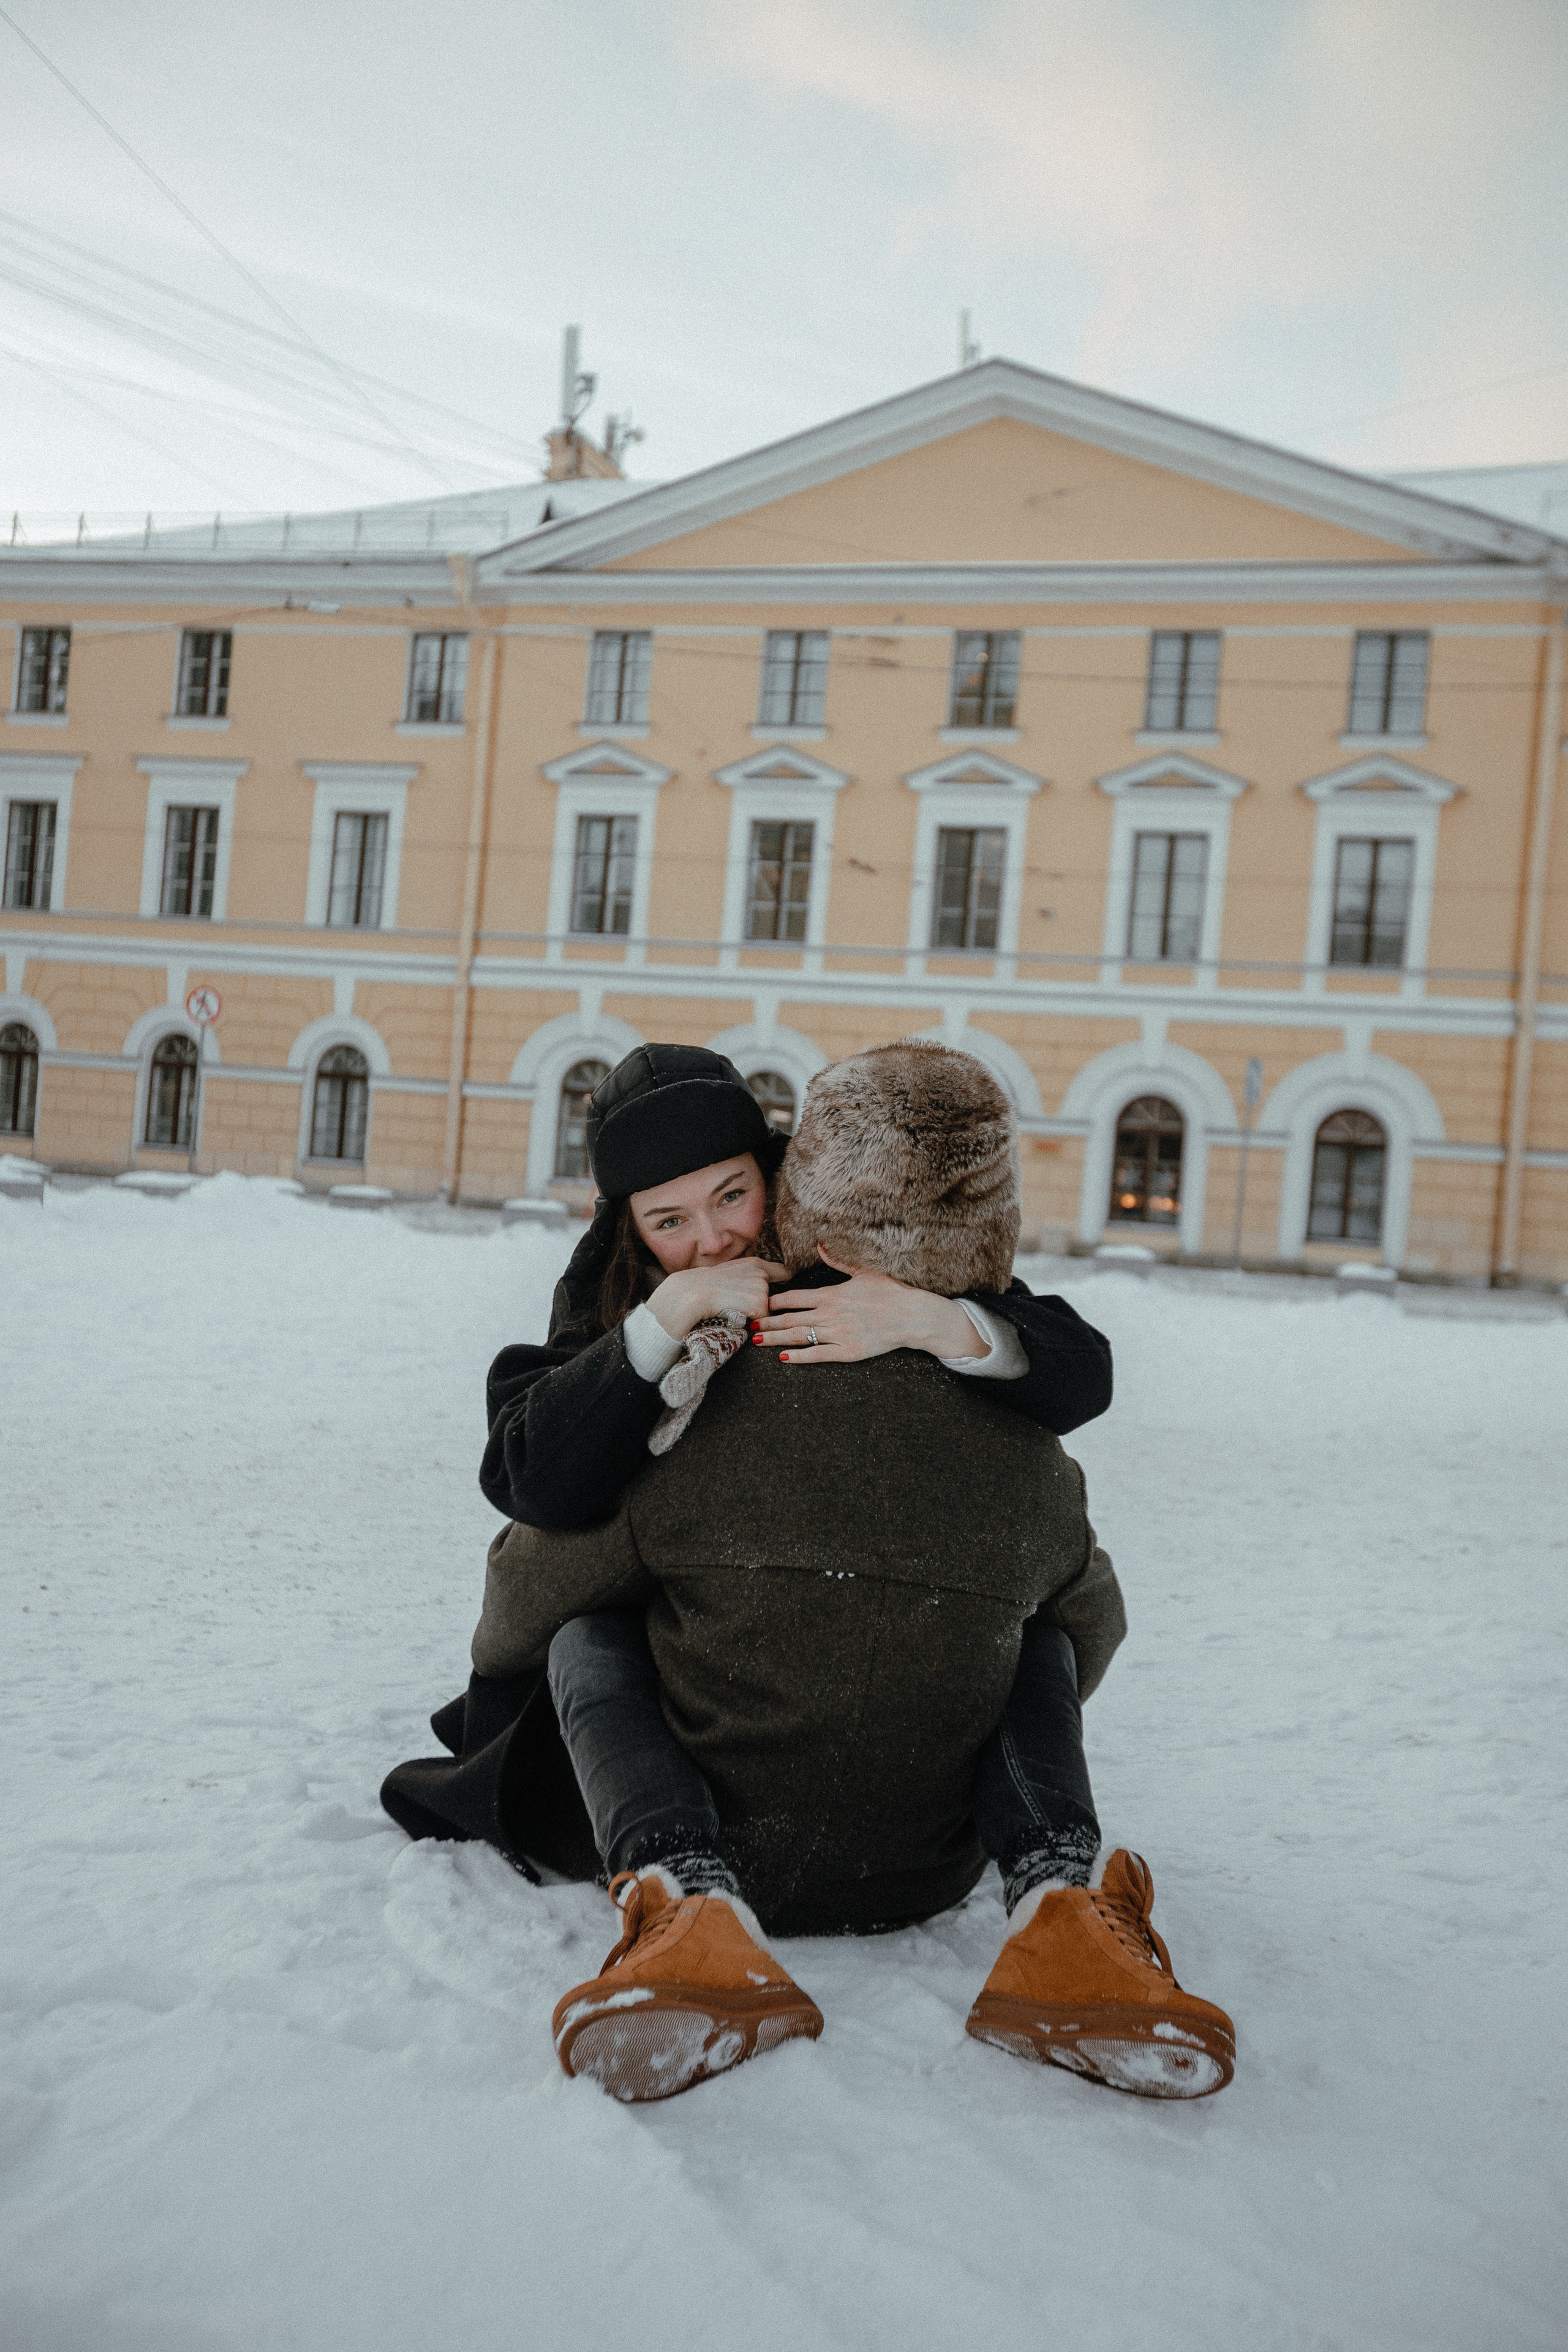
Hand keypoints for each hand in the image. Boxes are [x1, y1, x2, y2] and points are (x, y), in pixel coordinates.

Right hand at [647, 1256, 790, 1342]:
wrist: (687, 1294)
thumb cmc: (702, 1288)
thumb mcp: (728, 1276)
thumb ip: (747, 1280)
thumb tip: (761, 1292)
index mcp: (754, 1263)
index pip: (784, 1272)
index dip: (784, 1284)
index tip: (783, 1291)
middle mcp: (761, 1271)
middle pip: (777, 1298)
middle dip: (764, 1307)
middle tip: (738, 1305)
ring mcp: (760, 1285)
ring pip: (767, 1311)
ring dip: (753, 1315)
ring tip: (732, 1307)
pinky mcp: (758, 1301)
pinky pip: (761, 1321)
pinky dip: (749, 1323)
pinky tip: (732, 1314)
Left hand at [752, 1247, 986, 1365]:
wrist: (912, 1316)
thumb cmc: (890, 1292)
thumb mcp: (864, 1270)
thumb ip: (838, 1260)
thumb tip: (820, 1244)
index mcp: (831, 1294)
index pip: (794, 1297)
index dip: (774, 1301)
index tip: (759, 1303)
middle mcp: (830, 1314)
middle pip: (790, 1319)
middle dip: (767, 1322)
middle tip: (748, 1324)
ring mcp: (837, 1334)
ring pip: (798, 1336)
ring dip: (775, 1339)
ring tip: (757, 1341)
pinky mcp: (847, 1351)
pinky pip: (817, 1354)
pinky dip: (799, 1356)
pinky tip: (783, 1358)